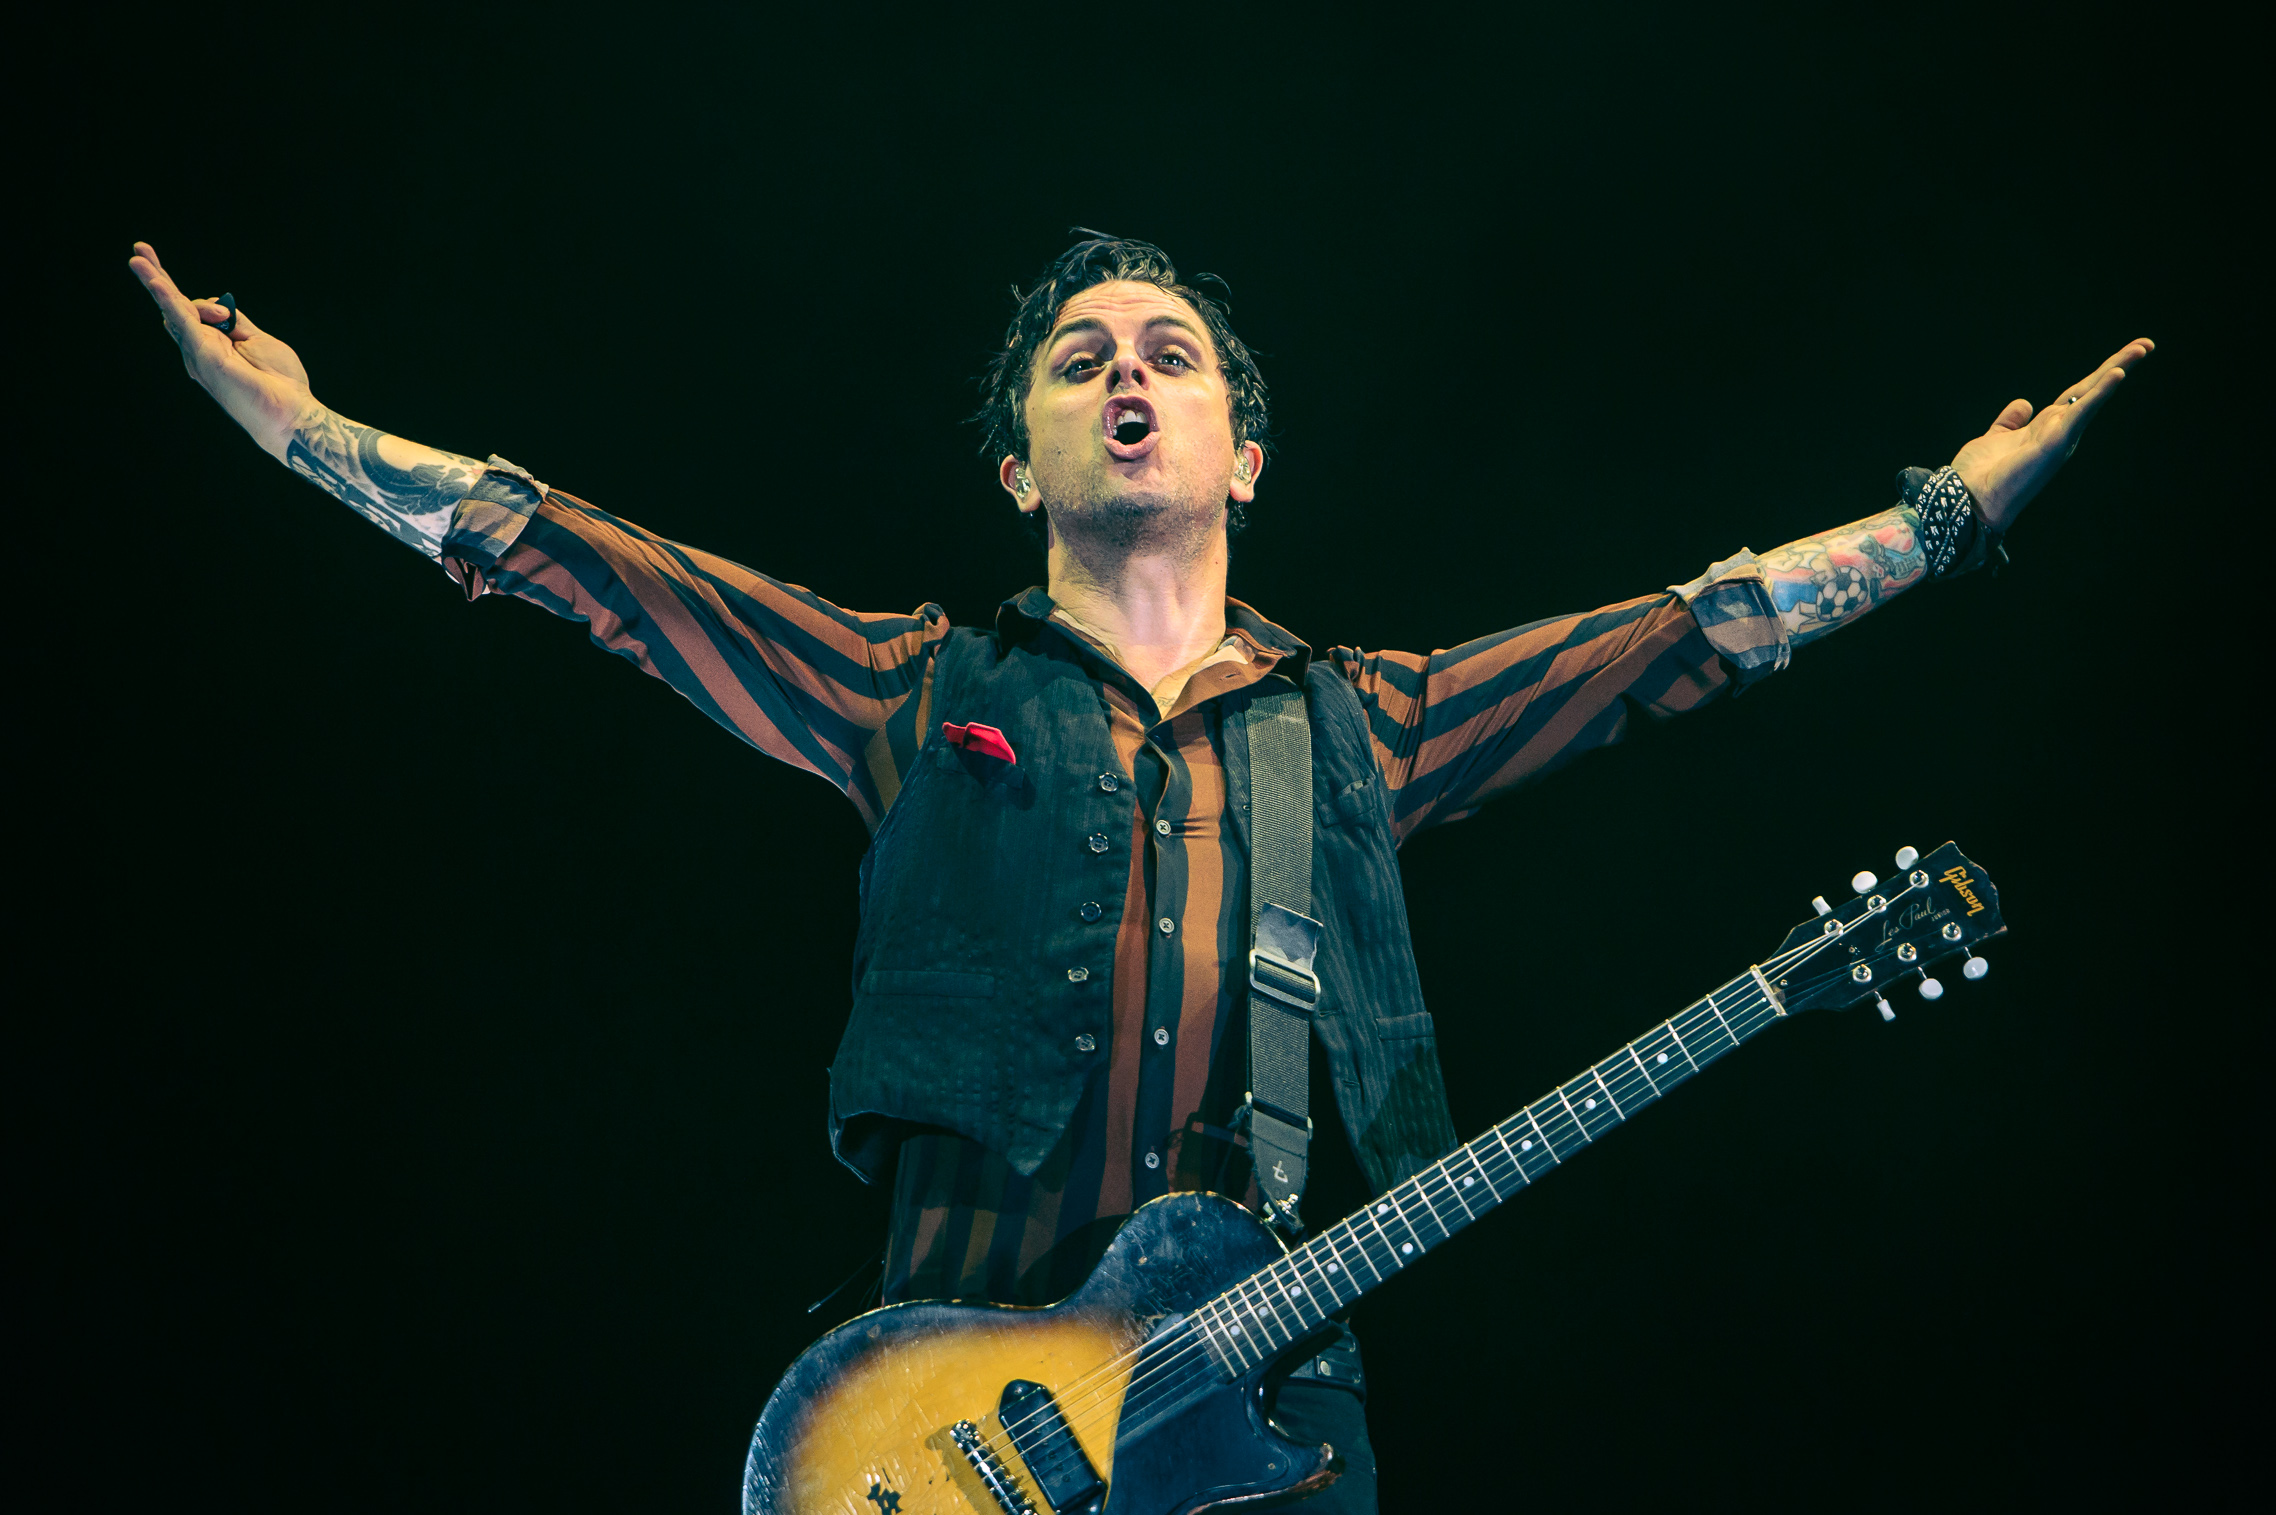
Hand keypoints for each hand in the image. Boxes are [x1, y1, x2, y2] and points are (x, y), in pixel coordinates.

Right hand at [128, 241, 314, 460]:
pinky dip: (171, 301)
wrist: (291, 412)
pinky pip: (185, 323)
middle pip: (173, 307)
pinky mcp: (206, 357)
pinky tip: (157, 283)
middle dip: (156, 276)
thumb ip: (234, 321)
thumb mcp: (257, 339)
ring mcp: (200, 353)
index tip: (160, 262)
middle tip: (138, 251)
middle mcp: (200, 348)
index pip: (188, 309)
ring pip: (175, 310)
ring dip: (158, 283)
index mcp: (212, 343)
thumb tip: (218, 305)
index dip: (175, 287)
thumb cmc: (279, 382)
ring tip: (139, 258)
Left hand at [1950, 338, 2154, 531]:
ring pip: (2093, 396)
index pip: (2079, 394)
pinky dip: (2098, 394)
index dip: (2098, 375)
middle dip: (2119, 365)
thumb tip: (2024, 403)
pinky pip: (2080, 412)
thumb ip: (2009, 422)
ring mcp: (2060, 437)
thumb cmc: (1979, 475)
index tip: (2121, 359)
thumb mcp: (1995, 439)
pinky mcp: (2055, 442)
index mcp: (2048, 428)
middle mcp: (2060, 431)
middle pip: (2092, 390)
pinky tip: (2115, 374)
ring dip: (2117, 370)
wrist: (1969, 499)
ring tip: (2142, 349)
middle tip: (2146, 344)